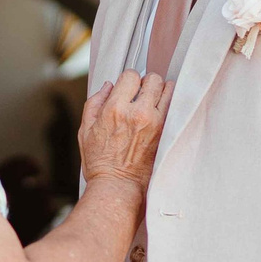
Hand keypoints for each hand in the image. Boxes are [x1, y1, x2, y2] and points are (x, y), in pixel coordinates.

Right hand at [78, 70, 169, 189]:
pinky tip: (159, 112)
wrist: (117, 186)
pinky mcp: (166, 133)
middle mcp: (138, 113)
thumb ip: (95, 103)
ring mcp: (156, 123)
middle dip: (146, 83)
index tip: (126, 89)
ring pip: (168, 90)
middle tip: (140, 95)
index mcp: (115, 109)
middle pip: (153, 79)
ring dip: (160, 92)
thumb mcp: (86, 130)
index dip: (127, 80)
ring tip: (152, 102)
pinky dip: (169, 105)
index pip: (131, 75)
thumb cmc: (99, 162)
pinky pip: (174, 108)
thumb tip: (108, 86)